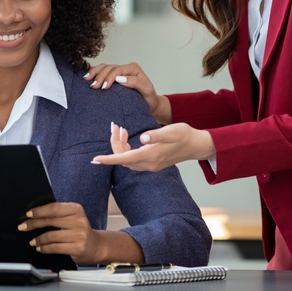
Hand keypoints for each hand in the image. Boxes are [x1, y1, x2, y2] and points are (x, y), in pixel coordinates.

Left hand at [17, 202, 102, 264]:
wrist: (97, 247)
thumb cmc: (80, 231)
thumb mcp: (73, 218)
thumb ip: (58, 215)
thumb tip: (34, 215)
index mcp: (76, 209)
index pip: (54, 208)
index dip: (39, 211)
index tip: (28, 214)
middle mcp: (79, 220)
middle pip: (50, 221)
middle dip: (33, 224)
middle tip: (23, 227)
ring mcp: (79, 235)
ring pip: (51, 235)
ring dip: (38, 239)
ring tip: (32, 241)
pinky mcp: (77, 248)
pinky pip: (55, 247)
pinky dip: (45, 248)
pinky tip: (40, 248)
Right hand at [86, 62, 170, 123]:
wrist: (149, 104)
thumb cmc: (148, 97)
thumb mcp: (146, 90)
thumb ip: (134, 82)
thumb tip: (119, 79)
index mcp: (133, 69)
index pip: (117, 70)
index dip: (109, 77)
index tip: (104, 87)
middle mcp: (124, 68)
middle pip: (108, 68)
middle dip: (100, 76)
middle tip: (94, 87)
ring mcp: (118, 72)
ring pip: (103, 68)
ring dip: (94, 73)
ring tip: (86, 80)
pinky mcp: (113, 77)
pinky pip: (102, 71)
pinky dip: (94, 73)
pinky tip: (86, 77)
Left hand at [91, 123, 214, 171]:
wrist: (196, 145)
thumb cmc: (184, 135)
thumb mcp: (171, 131)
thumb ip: (156, 134)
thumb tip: (143, 137)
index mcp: (151, 156)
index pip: (124, 159)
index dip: (108, 159)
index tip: (95, 160)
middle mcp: (149, 164)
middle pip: (123, 158)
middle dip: (115, 143)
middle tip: (115, 125)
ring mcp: (151, 165)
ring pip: (127, 159)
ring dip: (120, 145)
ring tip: (121, 129)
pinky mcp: (152, 163)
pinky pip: (133, 159)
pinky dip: (126, 149)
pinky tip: (128, 136)